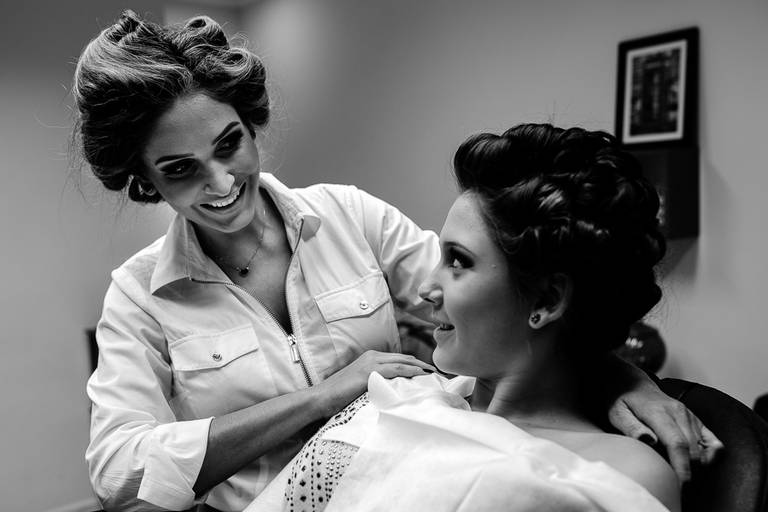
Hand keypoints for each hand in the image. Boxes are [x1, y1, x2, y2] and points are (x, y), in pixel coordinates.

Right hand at [313, 350, 435, 416]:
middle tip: (437, 372)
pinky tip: (421, 376)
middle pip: (404, 358)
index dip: (414, 365)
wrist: (320, 398)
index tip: (428, 372)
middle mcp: (372, 356)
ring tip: (433, 374)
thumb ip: (375, 385)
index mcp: (370, 358)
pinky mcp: (369, 371)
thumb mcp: (360, 387)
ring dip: (420, 367)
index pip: (398, 359)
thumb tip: (390, 394)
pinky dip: (410, 371)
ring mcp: (371, 362)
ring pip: (402, 361)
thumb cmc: (338, 397)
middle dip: (421, 364)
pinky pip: (396, 370)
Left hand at [608, 383, 723, 482]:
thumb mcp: (617, 413)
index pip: (677, 444)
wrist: (633, 384)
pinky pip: (714, 442)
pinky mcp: (696, 420)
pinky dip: (710, 456)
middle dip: (686, 472)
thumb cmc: (623, 401)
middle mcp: (679, 413)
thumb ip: (631, 427)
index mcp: (659, 413)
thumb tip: (649, 441)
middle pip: (693, 451)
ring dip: (695, 467)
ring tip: (677, 471)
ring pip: (704, 450)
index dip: (681, 468)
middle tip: (672, 482)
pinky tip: (695, 462)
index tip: (679, 486)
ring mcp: (690, 416)